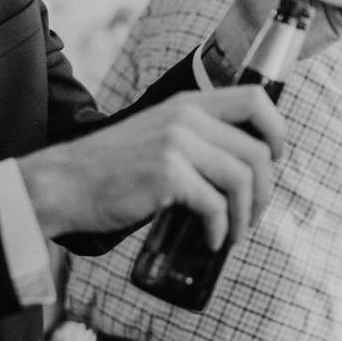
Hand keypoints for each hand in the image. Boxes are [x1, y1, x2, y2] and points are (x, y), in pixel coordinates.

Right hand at [19, 86, 282, 246]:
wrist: (64, 184)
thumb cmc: (111, 169)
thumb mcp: (158, 134)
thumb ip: (194, 139)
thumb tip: (241, 168)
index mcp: (188, 104)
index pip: (256, 100)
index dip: (277, 131)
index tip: (274, 160)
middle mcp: (186, 117)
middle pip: (257, 151)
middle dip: (264, 191)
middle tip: (253, 214)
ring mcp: (176, 144)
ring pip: (242, 179)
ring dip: (246, 215)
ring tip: (235, 233)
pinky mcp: (167, 174)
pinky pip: (215, 205)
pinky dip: (221, 229)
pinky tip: (212, 240)